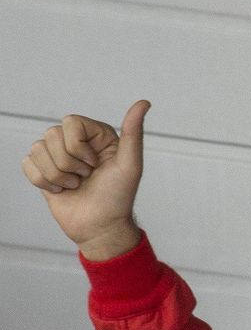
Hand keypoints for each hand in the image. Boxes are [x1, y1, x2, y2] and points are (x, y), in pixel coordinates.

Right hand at [21, 100, 149, 259]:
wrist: (101, 227)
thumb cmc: (118, 197)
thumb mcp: (130, 165)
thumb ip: (133, 133)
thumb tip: (144, 102)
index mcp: (95, 134)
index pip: (70, 122)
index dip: (78, 146)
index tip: (96, 164)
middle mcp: (74, 140)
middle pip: (51, 135)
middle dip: (70, 163)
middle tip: (87, 177)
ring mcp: (56, 154)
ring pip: (37, 149)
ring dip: (58, 175)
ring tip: (76, 185)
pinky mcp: (42, 169)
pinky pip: (28, 164)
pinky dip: (45, 182)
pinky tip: (62, 190)